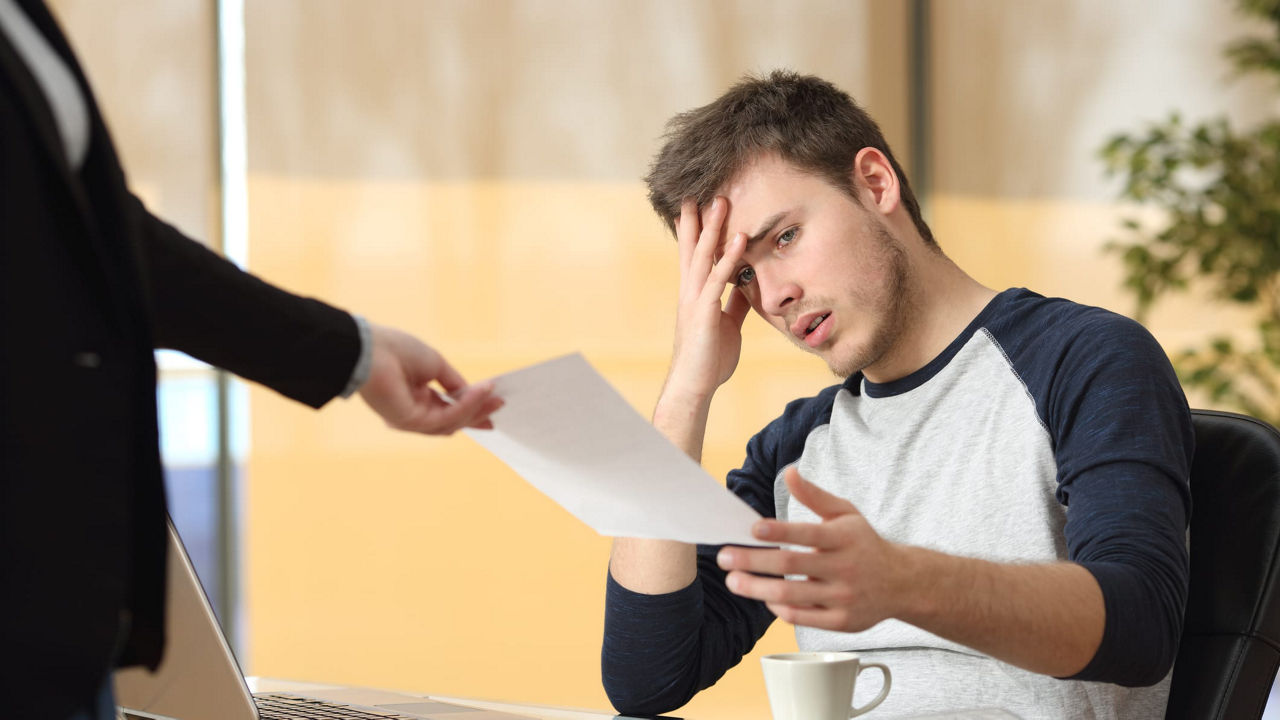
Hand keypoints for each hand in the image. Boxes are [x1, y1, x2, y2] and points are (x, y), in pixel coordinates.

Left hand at [357, 323, 502, 434]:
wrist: (372, 349)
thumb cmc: (397, 350)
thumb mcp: (435, 364)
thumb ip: (454, 383)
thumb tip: (474, 392)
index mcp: (417, 398)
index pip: (449, 409)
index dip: (472, 407)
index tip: (495, 402)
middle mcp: (414, 413)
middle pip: (453, 420)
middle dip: (478, 413)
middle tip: (500, 406)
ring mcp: (411, 420)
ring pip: (451, 422)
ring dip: (476, 409)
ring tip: (495, 398)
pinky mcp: (409, 422)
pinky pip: (445, 417)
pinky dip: (465, 405)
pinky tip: (480, 392)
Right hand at [664, 197, 751, 400]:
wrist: (694, 385)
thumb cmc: (709, 358)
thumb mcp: (726, 325)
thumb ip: (734, 303)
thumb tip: (746, 287)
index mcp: (694, 294)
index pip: (692, 255)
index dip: (692, 231)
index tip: (692, 205)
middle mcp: (690, 292)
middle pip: (693, 248)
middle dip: (697, 219)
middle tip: (702, 191)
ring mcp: (695, 300)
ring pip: (703, 256)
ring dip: (713, 228)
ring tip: (721, 202)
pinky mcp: (706, 311)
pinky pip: (720, 279)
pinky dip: (730, 257)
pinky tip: (740, 239)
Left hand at [716, 466, 905, 631]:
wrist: (901, 583)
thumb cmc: (864, 543)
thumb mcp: (846, 513)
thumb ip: (814, 495)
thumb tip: (789, 472)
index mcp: (844, 538)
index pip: (806, 534)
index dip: (778, 532)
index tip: (751, 529)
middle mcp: (844, 568)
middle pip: (791, 566)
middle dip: (753, 562)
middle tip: (724, 558)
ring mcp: (843, 597)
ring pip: (791, 596)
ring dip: (756, 589)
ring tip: (733, 581)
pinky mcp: (842, 622)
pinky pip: (802, 618)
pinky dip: (778, 609)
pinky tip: (763, 598)